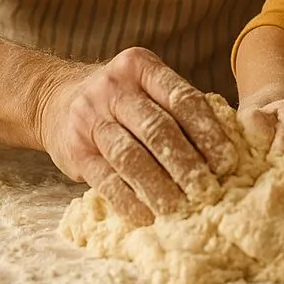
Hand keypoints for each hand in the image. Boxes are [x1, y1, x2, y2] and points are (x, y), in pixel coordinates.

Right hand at [36, 47, 237, 226]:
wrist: (56, 98)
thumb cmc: (121, 98)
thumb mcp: (146, 85)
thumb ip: (178, 105)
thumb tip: (225, 146)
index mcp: (140, 66)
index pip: (181, 97)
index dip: (207, 131)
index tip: (227, 161)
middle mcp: (114, 88)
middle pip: (157, 128)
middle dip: (187, 163)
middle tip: (208, 190)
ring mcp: (91, 118)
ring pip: (131, 156)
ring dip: (159, 187)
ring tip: (182, 208)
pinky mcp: (76, 150)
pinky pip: (106, 179)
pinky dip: (129, 201)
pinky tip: (147, 217)